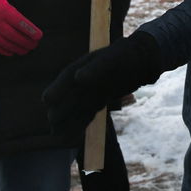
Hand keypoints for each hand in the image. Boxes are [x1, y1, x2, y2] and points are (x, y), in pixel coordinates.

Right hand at [0, 0, 43, 55]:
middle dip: (25, 42)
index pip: (19, 22)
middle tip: (34, 46)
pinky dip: (3, 50)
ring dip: (16, 48)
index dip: (30, 30)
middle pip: (13, 35)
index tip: (39, 36)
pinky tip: (11, 52)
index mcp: (2, 9)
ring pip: (4, 42)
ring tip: (25, 51)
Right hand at [43, 31, 162, 134]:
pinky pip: (89, 112)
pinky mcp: (102, 98)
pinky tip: (74, 135)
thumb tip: (78, 78)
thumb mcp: (114, 59)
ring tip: (58, 134)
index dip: (57, 88)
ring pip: (77, 106)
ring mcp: (93, 89)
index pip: (67, 77)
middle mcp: (86, 78)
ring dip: (68, 119)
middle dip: (60, 109)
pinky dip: (81, 122)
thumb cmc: (127, 55)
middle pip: (69, 95)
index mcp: (84, 65)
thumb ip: (97, 68)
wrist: (144, 60)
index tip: (46, 100)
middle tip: (52, 123)